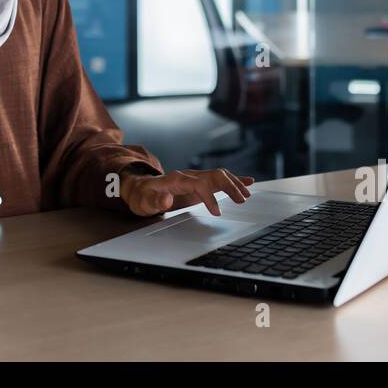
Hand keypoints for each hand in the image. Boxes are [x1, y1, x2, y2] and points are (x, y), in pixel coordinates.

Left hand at [120, 168, 254, 216]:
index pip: (199, 184)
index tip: (217, 212)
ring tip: (246, 195)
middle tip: (241, 201)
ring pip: (219, 176)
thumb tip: (167, 199)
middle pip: (214, 176)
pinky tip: (248, 181)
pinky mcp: (199, 182)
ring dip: (234, 183)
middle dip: (229, 187)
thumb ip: (154, 200)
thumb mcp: (144, 201)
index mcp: (176, 179)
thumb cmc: (142, 196)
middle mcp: (188, 175)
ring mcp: (194, 177)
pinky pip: (219, 179)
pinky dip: (234, 180)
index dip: (209, 197)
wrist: (140, 188)